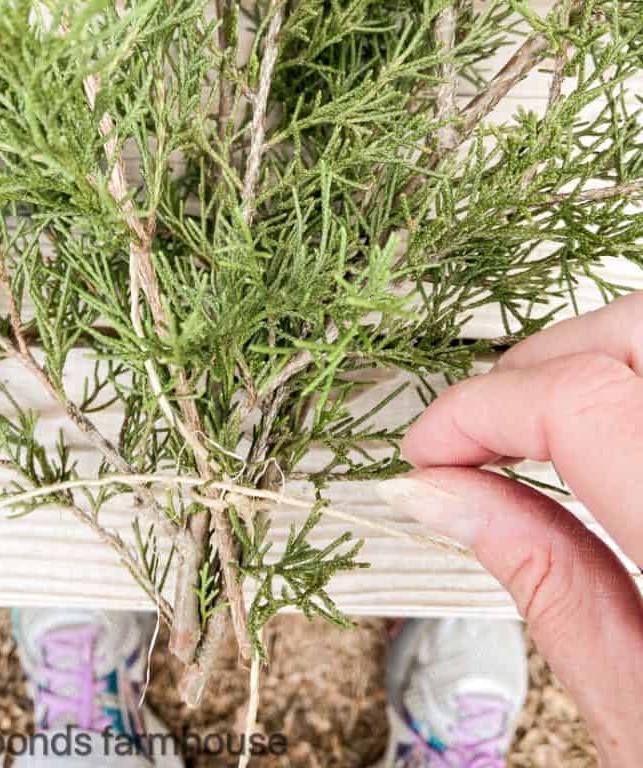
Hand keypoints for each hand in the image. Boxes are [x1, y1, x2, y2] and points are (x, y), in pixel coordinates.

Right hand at [389, 293, 642, 766]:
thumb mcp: (638, 717)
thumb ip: (543, 578)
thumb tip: (439, 492)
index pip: (583, 406)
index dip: (480, 409)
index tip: (430, 449)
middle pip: (642, 333)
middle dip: (537, 363)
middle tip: (479, 430)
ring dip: (594, 362)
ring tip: (539, 428)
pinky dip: (638, 384)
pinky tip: (616, 436)